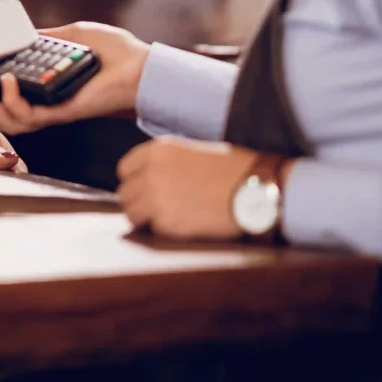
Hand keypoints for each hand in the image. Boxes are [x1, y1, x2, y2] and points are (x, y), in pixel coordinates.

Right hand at [0, 21, 149, 135]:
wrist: (143, 67)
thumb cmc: (115, 52)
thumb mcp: (70, 35)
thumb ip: (44, 37)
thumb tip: (19, 34)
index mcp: (41, 88)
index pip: (2, 100)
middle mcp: (43, 103)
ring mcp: (52, 110)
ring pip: (10, 121)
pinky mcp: (63, 113)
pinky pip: (31, 116)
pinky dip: (14, 101)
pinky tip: (8, 81)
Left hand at [115, 136, 259, 239]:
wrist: (257, 190)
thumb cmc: (234, 169)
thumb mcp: (194, 151)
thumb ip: (166, 161)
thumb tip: (148, 175)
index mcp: (158, 150)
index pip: (125, 169)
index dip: (136, 180)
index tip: (146, 188)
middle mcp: (151, 172)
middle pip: (125, 192)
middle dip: (139, 200)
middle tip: (159, 207)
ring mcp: (156, 198)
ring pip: (131, 213)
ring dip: (146, 217)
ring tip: (171, 217)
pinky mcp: (166, 223)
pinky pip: (151, 229)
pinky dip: (163, 230)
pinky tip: (184, 225)